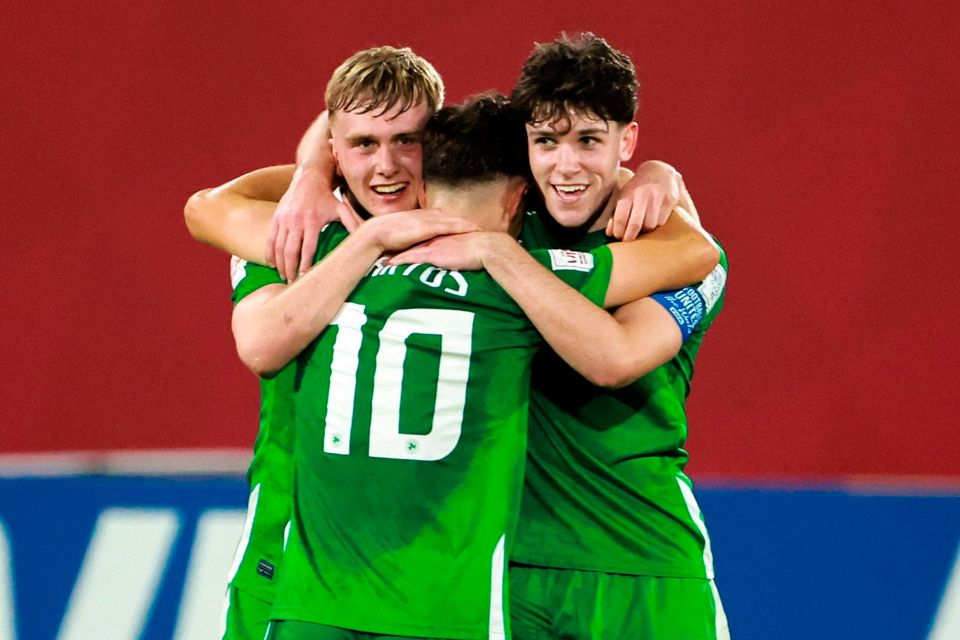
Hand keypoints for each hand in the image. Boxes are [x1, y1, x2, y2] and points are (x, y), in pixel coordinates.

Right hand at [267, 166, 362, 280]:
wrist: (309, 179)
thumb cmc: (327, 197)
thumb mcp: (342, 208)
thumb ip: (353, 223)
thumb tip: (366, 239)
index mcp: (312, 221)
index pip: (307, 248)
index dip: (305, 265)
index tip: (305, 278)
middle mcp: (295, 221)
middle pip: (290, 251)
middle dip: (290, 269)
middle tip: (292, 284)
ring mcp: (283, 219)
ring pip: (278, 247)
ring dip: (280, 264)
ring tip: (284, 277)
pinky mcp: (276, 218)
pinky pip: (270, 238)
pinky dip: (270, 253)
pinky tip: (273, 264)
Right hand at [365, 209, 480, 253]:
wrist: (378, 233)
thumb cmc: (385, 237)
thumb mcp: (400, 236)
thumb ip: (408, 240)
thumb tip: (411, 248)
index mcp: (419, 217)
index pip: (440, 217)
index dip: (452, 222)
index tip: (462, 226)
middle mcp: (426, 215)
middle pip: (450, 217)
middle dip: (463, 221)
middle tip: (477, 227)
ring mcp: (428, 219)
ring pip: (453, 220)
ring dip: (466, 224)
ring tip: (479, 229)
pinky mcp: (430, 227)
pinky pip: (450, 226)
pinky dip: (462, 227)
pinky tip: (472, 230)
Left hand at [388, 231, 503, 270]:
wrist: (485, 248)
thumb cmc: (480, 252)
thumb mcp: (466, 250)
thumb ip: (458, 252)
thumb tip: (457, 259)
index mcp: (441, 237)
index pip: (422, 238)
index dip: (409, 242)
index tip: (397, 246)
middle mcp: (434, 238)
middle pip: (411, 241)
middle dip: (397, 246)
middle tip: (384, 250)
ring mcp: (432, 245)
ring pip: (408, 249)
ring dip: (395, 254)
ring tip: (382, 260)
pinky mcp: (432, 254)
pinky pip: (412, 257)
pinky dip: (400, 260)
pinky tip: (390, 265)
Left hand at [606, 161, 682, 240]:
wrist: (660, 172)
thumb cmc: (638, 189)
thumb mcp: (624, 197)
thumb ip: (616, 215)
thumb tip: (609, 233)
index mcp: (627, 193)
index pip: (620, 218)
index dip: (618, 232)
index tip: (618, 237)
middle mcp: (642, 194)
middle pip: (635, 225)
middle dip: (630, 237)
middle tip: (628, 240)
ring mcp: (657, 197)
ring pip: (650, 225)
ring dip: (645, 229)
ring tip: (643, 223)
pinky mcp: (670, 200)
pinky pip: (661, 222)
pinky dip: (657, 224)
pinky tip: (655, 217)